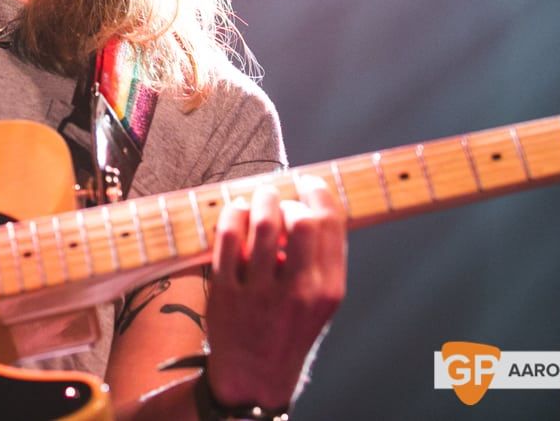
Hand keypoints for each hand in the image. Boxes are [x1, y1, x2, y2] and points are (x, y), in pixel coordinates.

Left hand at [204, 176, 345, 408]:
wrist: (255, 376)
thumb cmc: (289, 328)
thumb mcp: (320, 300)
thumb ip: (321, 258)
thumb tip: (310, 204)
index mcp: (328, 290)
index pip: (332, 227)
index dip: (319, 195)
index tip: (308, 184)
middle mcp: (299, 291)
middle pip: (301, 221)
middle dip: (288, 199)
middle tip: (278, 198)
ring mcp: (261, 292)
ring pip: (263, 225)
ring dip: (259, 201)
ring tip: (258, 198)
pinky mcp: (226, 292)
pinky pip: (228, 239)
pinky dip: (232, 216)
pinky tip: (236, 212)